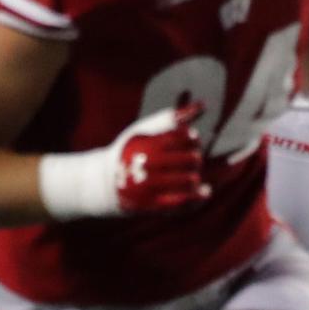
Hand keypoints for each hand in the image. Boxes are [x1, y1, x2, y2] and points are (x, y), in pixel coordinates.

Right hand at [40, 100, 208, 219]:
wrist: (103, 182)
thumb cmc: (130, 150)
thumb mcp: (146, 129)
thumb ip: (175, 117)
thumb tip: (204, 104)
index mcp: (147, 143)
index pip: (183, 137)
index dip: (192, 138)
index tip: (193, 139)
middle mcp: (148, 164)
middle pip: (190, 159)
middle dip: (195, 158)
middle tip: (193, 158)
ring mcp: (149, 186)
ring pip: (187, 181)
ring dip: (195, 177)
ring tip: (193, 175)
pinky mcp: (150, 205)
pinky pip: (180, 202)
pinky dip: (196, 197)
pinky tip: (205, 192)